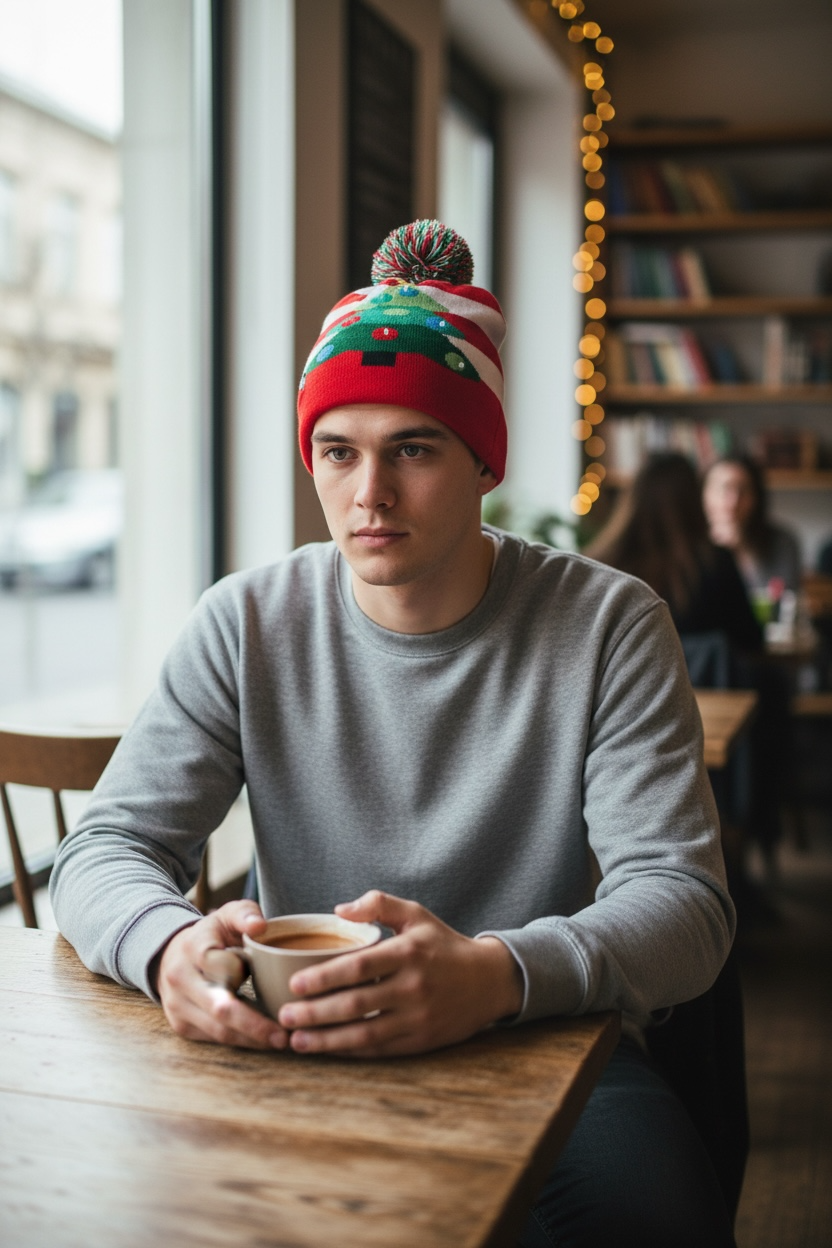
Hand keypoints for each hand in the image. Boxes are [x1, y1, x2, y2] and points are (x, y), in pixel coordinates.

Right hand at [153, 900, 288, 1049]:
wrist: (171, 955)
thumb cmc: (211, 935)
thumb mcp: (227, 915)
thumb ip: (245, 913)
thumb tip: (260, 926)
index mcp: (193, 947)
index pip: (223, 966)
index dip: (246, 973)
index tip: (271, 978)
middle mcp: (180, 978)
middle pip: (220, 1008)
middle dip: (255, 1025)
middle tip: (285, 1035)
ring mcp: (177, 1005)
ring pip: (218, 1030)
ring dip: (251, 1039)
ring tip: (281, 1040)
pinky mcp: (181, 1025)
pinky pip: (213, 1038)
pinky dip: (240, 1040)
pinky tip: (261, 1039)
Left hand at [276, 890, 523, 1057]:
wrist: (488, 981)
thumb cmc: (443, 943)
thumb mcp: (416, 914)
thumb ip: (378, 903)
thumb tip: (339, 909)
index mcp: (408, 952)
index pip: (359, 967)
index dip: (324, 977)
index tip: (294, 984)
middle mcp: (413, 987)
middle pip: (356, 1004)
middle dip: (316, 1013)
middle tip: (284, 1016)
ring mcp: (418, 1017)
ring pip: (365, 1034)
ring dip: (327, 1040)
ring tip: (296, 1041)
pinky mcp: (421, 1040)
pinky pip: (380, 1049)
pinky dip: (351, 1052)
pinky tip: (328, 1049)